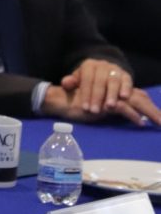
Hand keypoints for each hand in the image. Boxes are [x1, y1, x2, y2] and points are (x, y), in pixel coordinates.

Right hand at [43, 82, 160, 126]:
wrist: (63, 101)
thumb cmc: (81, 104)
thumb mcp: (101, 105)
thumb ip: (116, 106)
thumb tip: (134, 114)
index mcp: (115, 90)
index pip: (137, 94)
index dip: (148, 103)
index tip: (158, 115)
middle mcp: (114, 90)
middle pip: (140, 97)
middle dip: (153, 110)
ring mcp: (110, 95)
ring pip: (135, 101)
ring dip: (149, 112)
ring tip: (159, 123)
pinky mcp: (104, 103)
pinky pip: (122, 108)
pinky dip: (133, 116)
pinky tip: (140, 123)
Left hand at [60, 59, 131, 113]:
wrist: (103, 72)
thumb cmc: (88, 80)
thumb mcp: (77, 80)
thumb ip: (70, 82)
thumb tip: (66, 84)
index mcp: (88, 65)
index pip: (87, 79)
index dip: (86, 94)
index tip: (85, 108)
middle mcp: (102, 65)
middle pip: (100, 81)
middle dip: (97, 97)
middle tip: (95, 111)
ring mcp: (115, 69)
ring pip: (113, 81)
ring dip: (112, 94)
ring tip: (109, 107)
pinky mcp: (126, 74)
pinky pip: (127, 80)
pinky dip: (126, 88)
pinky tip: (124, 98)